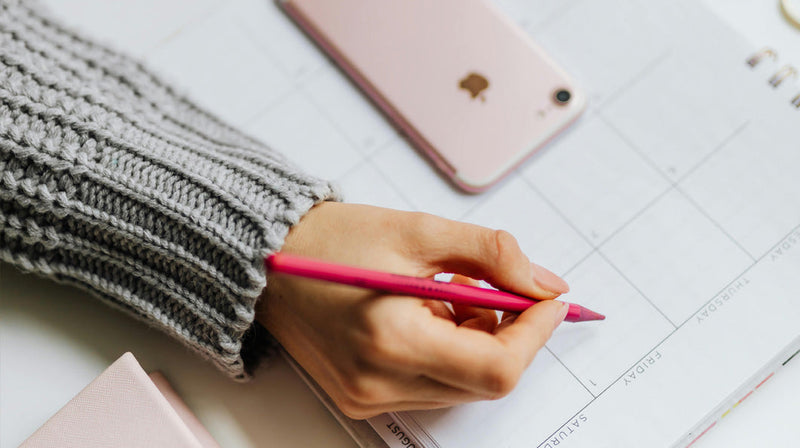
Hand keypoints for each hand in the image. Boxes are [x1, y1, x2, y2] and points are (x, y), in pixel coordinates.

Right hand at [256, 202, 569, 418]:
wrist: (267, 262)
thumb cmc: (332, 241)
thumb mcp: (418, 231)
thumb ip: (491, 255)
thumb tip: (545, 284)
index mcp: (391, 340)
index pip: (497, 368)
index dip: (535, 333)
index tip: (547, 299)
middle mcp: (378, 383)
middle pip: (484, 382)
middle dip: (508, 335)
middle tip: (498, 289)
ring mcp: (368, 397)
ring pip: (461, 386)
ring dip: (477, 343)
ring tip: (448, 294)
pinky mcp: (361, 397)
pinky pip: (432, 386)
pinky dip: (448, 352)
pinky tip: (428, 314)